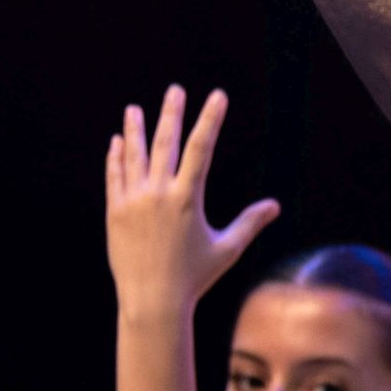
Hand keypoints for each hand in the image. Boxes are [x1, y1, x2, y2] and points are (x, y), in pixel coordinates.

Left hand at [106, 85, 279, 318]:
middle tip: (176, 90)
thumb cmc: (194, 277)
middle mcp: (158, 194)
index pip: (201, 148)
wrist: (152, 301)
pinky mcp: (115, 213)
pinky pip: (115, 177)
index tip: (217, 96)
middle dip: (172, 113)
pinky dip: (117, 158)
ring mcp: (133, 202)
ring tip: (134, 109)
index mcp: (187, 199)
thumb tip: (275, 206)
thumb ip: (249, 223)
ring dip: (136, 130)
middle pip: (166, 143)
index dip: (210, 119)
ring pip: (134, 156)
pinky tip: (118, 142)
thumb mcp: (226, 249)